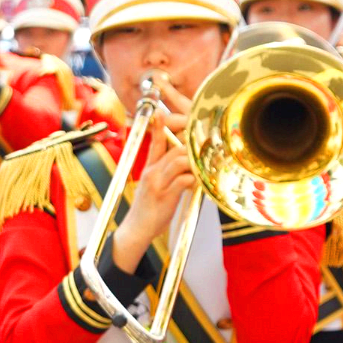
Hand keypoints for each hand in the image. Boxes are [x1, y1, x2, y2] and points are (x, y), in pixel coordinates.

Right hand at [109, 131, 193, 269]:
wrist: (136, 229)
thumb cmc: (148, 210)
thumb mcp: (153, 187)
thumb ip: (166, 175)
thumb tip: (186, 167)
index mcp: (149, 169)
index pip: (155, 143)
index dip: (158, 127)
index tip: (160, 112)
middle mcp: (152, 173)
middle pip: (174, 150)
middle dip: (191, 148)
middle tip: (205, 149)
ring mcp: (157, 184)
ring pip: (179, 162)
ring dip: (194, 164)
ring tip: (202, 168)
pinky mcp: (164, 196)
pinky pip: (183, 180)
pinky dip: (194, 180)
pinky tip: (198, 184)